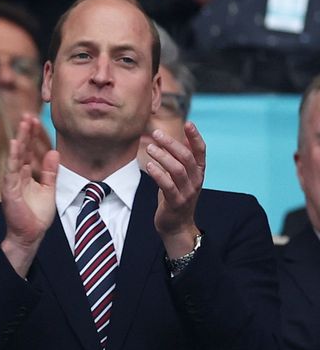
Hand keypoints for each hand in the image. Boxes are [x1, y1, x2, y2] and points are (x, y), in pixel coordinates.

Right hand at [0, 114, 59, 276]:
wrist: (30, 234)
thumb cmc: (36, 215)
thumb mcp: (48, 188)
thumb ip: (50, 171)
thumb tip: (54, 152)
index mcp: (25, 174)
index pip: (27, 150)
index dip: (31, 135)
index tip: (35, 119)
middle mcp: (16, 175)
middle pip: (20, 149)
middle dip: (24, 131)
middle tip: (28, 114)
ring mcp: (12, 182)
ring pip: (15, 156)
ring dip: (20, 138)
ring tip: (24, 122)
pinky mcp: (10, 190)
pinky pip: (11, 170)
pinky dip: (14, 157)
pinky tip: (17, 144)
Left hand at [146, 121, 205, 257]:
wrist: (176, 226)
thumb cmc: (175, 197)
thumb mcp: (179, 178)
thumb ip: (178, 162)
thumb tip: (172, 140)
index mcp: (199, 172)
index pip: (201, 151)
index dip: (195, 137)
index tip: (188, 123)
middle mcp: (196, 181)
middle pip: (186, 157)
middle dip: (172, 144)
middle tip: (157, 133)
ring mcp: (187, 192)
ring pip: (177, 169)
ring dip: (163, 156)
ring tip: (149, 147)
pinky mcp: (176, 202)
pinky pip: (168, 185)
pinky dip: (158, 174)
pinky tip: (149, 165)